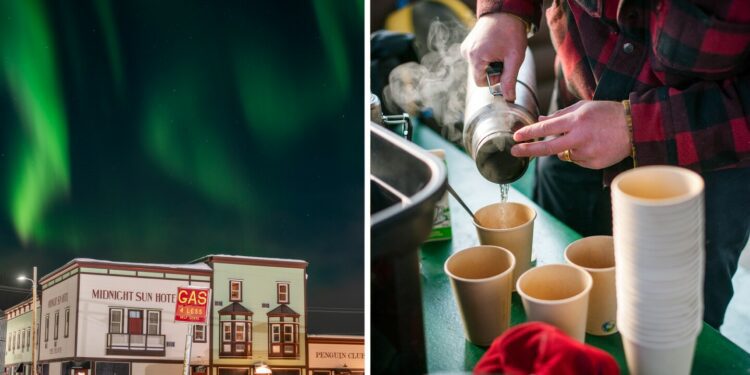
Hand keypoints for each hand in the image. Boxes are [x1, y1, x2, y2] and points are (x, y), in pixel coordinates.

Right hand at [460, 13, 526, 101]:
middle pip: (479, 74)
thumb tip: (509, 98)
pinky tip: (493, 45)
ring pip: (478, 66)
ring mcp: (465, 47)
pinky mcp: (467, 44)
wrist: (506, 11)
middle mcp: (467, 53)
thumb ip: (510, 80)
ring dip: (489, 62)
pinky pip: (475, 58)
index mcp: (476, 57)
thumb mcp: (514, 58)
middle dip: (492, 70)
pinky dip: (485, 56)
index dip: (494, 79)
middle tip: (503, 57)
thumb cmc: (511, 32)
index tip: (503, 67)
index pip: (481, 83)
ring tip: (498, 49)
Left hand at [510, 101, 631, 168]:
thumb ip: (559, 114)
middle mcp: (580, 138)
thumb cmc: (606, 113)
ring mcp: (587, 153)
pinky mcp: (594, 164)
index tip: (516, 136)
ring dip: (565, 148)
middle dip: (528, 150)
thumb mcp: (583, 107)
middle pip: (547, 148)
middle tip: (514, 151)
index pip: (546, 128)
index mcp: (576, 121)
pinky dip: (579, 154)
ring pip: (563, 155)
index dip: (529, 132)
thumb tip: (539, 120)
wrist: (635, 127)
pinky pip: (577, 161)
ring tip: (584, 137)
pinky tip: (592, 145)